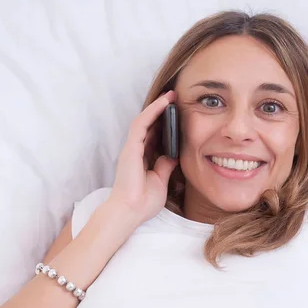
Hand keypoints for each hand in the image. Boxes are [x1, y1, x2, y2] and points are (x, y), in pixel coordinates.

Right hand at [107, 90, 178, 231]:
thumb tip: (174, 154)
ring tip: (171, 95)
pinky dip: (152, 112)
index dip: (164, 123)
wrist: (131, 212)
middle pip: (149, 125)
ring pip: (144, 120)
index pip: (154, 135)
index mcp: (142, 158)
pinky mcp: (131, 147)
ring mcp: (132, 148)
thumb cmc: (143, 202)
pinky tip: (164, 103)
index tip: (177, 114)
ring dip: (157, 106)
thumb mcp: (160, 180)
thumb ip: (165, 166)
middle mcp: (136, 150)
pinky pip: (141, 124)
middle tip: (176, 98)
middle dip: (161, 111)